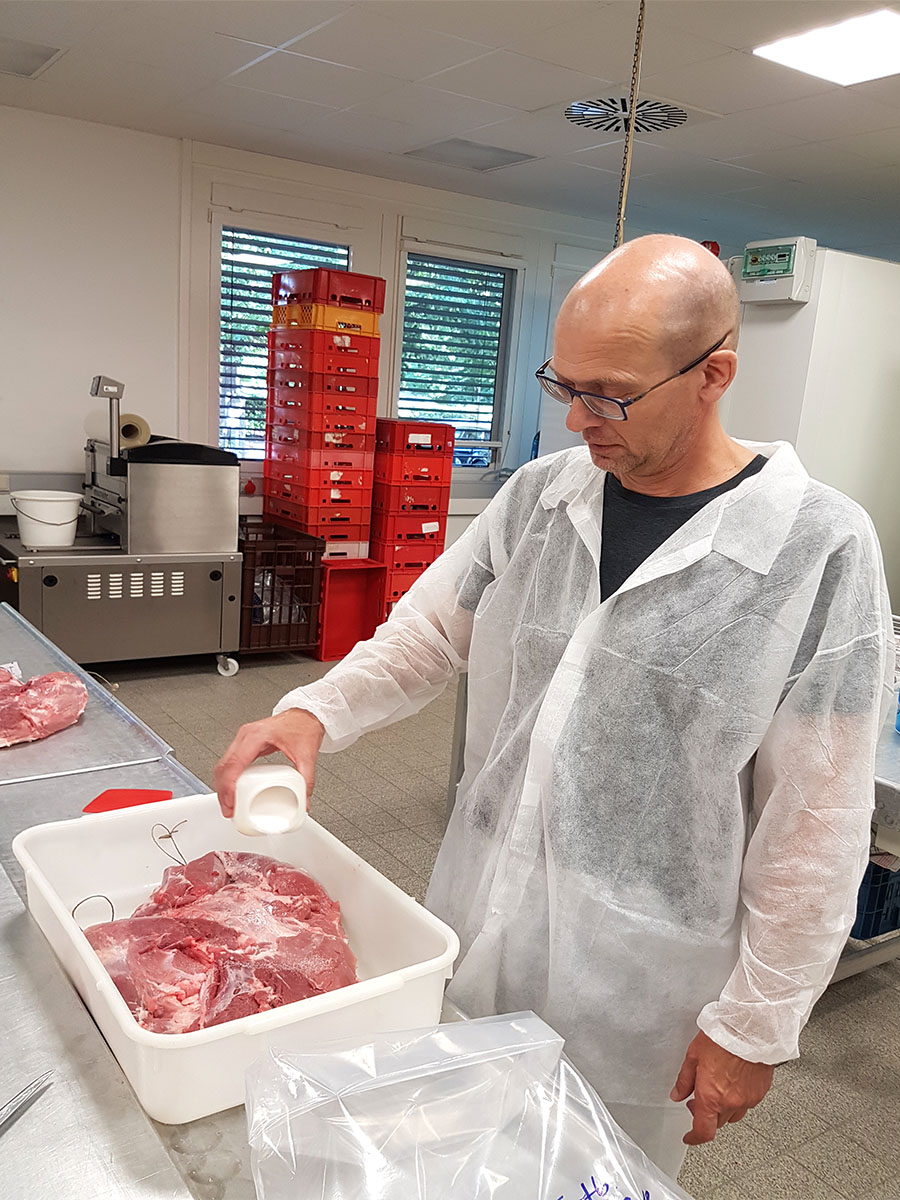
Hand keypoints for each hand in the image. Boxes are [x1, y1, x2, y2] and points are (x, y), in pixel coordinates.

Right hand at [214, 708, 324, 817]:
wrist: (306, 714)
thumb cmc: (303, 725)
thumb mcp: (306, 754)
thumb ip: (307, 779)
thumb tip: (304, 801)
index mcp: (256, 736)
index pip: (235, 764)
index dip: (229, 786)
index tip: (231, 802)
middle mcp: (246, 736)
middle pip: (224, 766)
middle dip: (223, 790)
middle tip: (229, 809)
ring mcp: (244, 739)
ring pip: (224, 765)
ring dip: (223, 785)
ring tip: (229, 804)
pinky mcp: (246, 744)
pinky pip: (230, 762)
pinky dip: (228, 778)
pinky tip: (232, 790)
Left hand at [670, 1030, 773, 1144]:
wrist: (751, 1028)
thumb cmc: (723, 1036)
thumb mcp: (693, 1055)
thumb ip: (685, 1080)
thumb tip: (678, 1094)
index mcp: (711, 1096)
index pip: (703, 1131)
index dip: (694, 1138)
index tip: (689, 1137)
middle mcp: (731, 1102)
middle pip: (718, 1123)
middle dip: (707, 1116)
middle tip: (698, 1100)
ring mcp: (748, 1099)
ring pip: (734, 1114)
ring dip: (723, 1108)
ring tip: (717, 1088)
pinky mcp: (760, 1092)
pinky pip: (747, 1103)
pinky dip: (738, 1098)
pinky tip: (733, 1081)